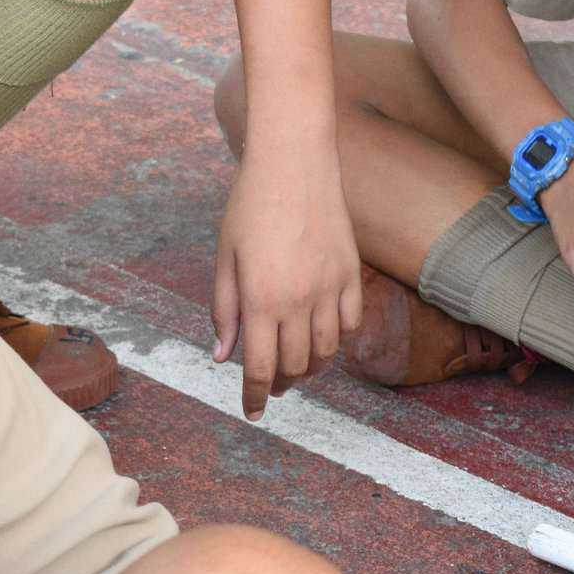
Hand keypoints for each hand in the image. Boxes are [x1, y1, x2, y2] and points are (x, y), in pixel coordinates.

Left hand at [212, 145, 363, 421]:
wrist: (294, 163)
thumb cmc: (250, 206)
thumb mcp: (225, 257)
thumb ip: (223, 310)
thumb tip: (222, 357)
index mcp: (260, 299)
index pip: (260, 367)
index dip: (254, 396)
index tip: (252, 411)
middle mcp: (298, 300)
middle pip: (295, 366)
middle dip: (282, 384)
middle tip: (273, 386)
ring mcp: (329, 288)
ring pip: (326, 351)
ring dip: (311, 368)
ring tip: (299, 368)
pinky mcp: (351, 273)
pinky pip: (350, 324)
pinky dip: (338, 340)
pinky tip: (324, 338)